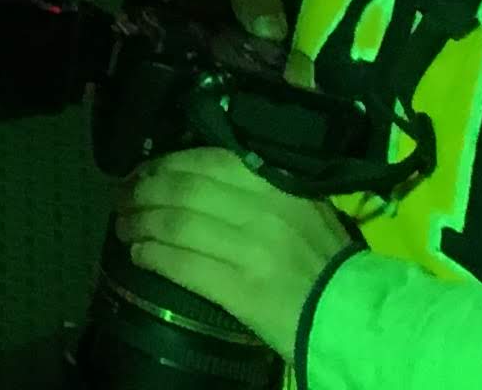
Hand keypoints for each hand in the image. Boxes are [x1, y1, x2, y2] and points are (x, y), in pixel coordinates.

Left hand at [115, 149, 359, 352]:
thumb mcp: (304, 208)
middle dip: (142, 192)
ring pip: (175, 224)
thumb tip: (197, 173)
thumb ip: (260, 186)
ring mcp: (251, 251)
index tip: (143, 172)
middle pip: (182, 190)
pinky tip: (139, 255)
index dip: (164, 164)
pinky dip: (153, 256)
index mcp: (279, 185)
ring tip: (123, 227)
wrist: (358, 319)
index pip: (206, 161)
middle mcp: (264, 211)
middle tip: (122, 199)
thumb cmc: (328, 264)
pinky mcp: (242, 290)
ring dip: (139, 223)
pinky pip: (182, 265)